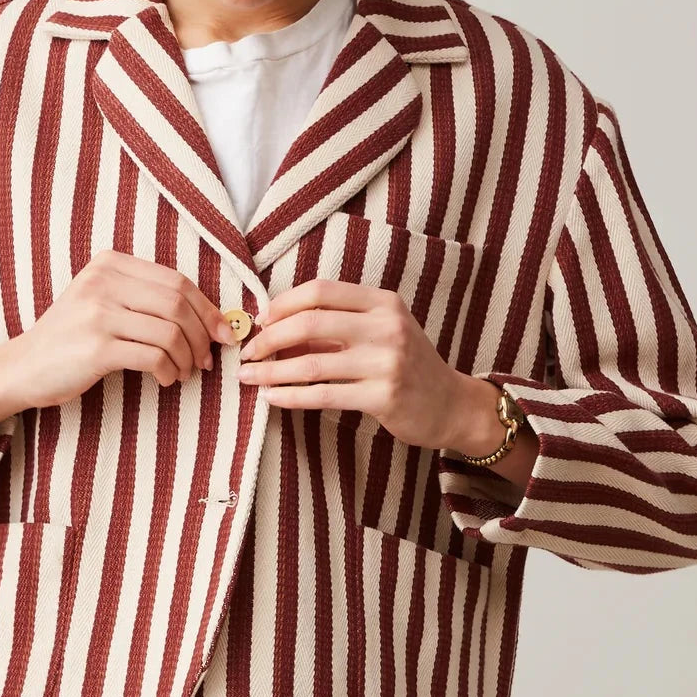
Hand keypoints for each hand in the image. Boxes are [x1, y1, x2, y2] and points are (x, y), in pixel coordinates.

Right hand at [0, 249, 236, 410]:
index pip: (176, 280)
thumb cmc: (72, 339)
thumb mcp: (102, 302)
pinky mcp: (97, 347)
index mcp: (110, 264)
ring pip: (170, 331)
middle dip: (201, 335)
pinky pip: (154, 356)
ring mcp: (99, 313)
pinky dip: (169, 370)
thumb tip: (204, 316)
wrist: (24, 366)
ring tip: (184, 372)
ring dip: (187, 357)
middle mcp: (104, 282)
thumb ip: (143, 299)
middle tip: (205, 359)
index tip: (221, 333)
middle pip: (177, 303)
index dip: (207, 308)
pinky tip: (166, 379)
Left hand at [236, 278, 475, 449]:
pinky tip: (272, 398)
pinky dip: (292, 396)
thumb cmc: (406, 367)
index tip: (259, 321)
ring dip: (272, 371)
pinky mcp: (383, 396)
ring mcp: (387, 361)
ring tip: (248, 378)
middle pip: (311, 321)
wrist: (450, 406)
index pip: (321, 290)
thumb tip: (277, 328)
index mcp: (383, 302)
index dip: (283, 304)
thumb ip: (337, 327)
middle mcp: (387, 326)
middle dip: (269, 338)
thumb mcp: (380, 334)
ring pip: (312, 362)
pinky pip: (324, 394)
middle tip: (246, 353)